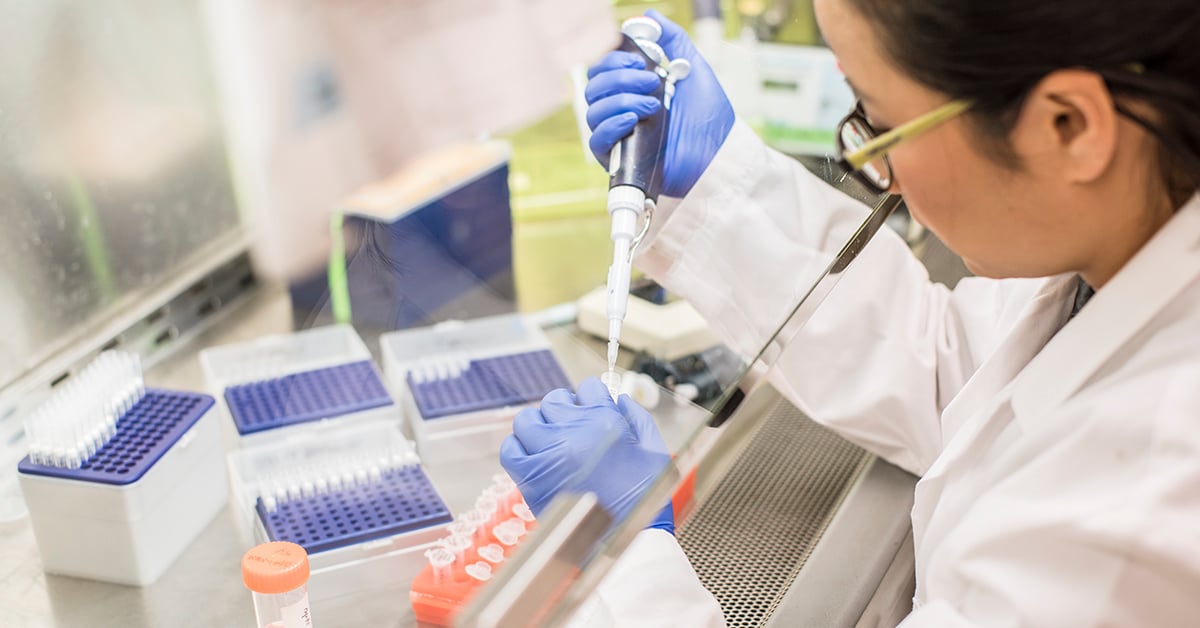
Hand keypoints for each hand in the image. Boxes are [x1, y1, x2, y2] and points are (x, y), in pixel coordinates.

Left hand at [500, 377, 674, 533]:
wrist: (628, 539)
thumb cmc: (643, 497)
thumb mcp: (652, 447)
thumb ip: (634, 416)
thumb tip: (617, 399)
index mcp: (603, 421)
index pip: (588, 387)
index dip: (591, 397)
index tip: (591, 408)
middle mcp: (572, 433)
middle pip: (555, 401)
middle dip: (565, 409)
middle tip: (572, 426)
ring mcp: (548, 455)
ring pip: (527, 420)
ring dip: (538, 425)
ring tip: (550, 439)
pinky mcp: (532, 479)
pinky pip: (510, 450)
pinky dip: (518, 448)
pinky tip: (532, 455)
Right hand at [585, 9, 734, 197]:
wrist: (719, 153)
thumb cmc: (709, 116)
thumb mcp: (693, 68)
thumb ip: (672, 40)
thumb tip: (648, 15)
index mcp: (633, 89)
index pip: (603, 69)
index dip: (614, 59)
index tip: (640, 59)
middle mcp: (622, 110)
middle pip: (594, 86)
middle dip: (620, 77)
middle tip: (651, 81)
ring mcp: (619, 134)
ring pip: (594, 110)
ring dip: (621, 100)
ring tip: (652, 105)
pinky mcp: (619, 158)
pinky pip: (596, 140)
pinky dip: (610, 124)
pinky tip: (632, 119)